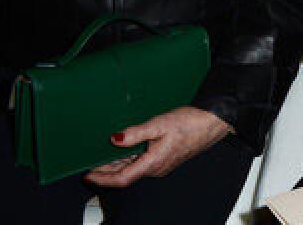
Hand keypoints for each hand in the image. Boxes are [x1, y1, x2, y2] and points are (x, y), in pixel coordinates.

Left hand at [83, 107, 231, 187]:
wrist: (212, 123)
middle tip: (89, 165)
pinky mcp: (165, 159)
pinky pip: (142, 164)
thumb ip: (136, 133)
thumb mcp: (160, 124)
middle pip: (126, 175)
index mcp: (153, 162)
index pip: (122, 178)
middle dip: (107, 172)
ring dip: (118, 166)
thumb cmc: (190, 123)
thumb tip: (115, 139)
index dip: (103, 179)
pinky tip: (123, 152)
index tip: (89, 176)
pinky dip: (129, 160)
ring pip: (134, 169)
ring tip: (101, 158)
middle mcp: (157, 168)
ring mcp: (162, 165)